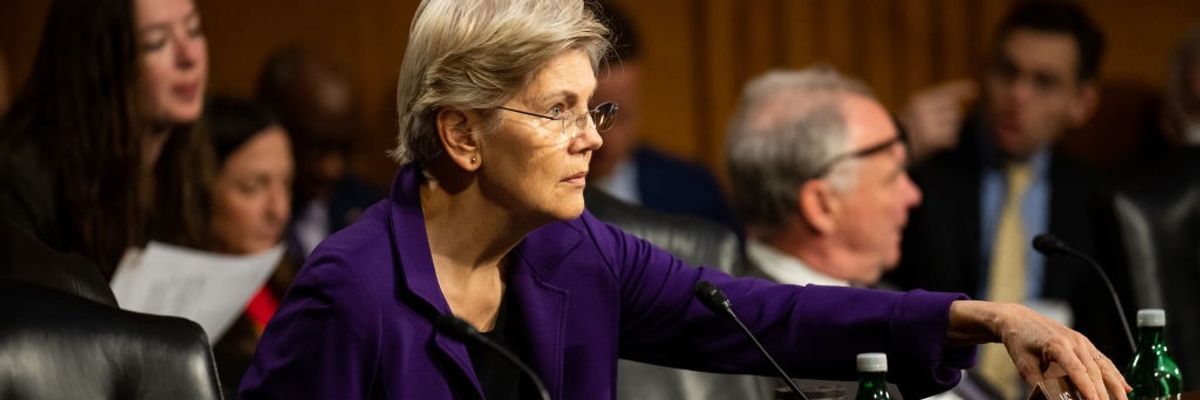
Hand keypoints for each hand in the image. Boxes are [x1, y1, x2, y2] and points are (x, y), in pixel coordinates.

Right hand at [900, 80, 976, 160]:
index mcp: (919, 100)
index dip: (961, 89)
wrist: (888, 149)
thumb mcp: (915, 110)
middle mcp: (924, 109)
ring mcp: (928, 123)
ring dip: (950, 131)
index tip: (975, 88)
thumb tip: (959, 102)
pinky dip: (949, 142)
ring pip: (954, 124)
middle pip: (954, 109)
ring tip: (936, 136)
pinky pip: (952, 138)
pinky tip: (939, 145)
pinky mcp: (932, 139)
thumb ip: (934, 104)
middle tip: (939, 127)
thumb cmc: (905, 130)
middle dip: (952, 118)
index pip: (946, 91)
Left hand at [947, 301, 1130, 399]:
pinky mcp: (1084, 343)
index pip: (1078, 371)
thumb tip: (1047, 398)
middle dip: (1103, 393)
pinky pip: (1103, 360)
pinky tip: (1126, 388)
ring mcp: (1082, 341)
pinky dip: (1115, 375)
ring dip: (1116, 386)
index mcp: (1058, 345)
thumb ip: (1037, 384)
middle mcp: (1074, 341)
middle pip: (1094, 371)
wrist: (1018, 319)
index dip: (1088, 389)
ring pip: (1104, 366)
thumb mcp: (1024, 365)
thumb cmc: (1019, 341)